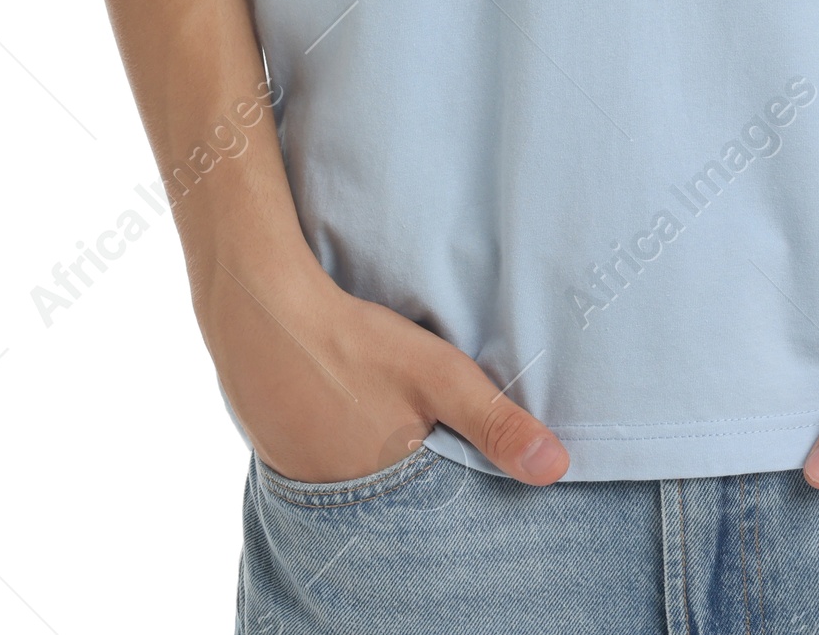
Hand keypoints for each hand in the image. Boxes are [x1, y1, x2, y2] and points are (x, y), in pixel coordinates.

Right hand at [198, 254, 569, 485]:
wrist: (261, 309)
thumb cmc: (354, 343)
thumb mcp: (439, 376)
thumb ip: (496, 424)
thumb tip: (556, 470)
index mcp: (387, 493)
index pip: (436, 508)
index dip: (452, 476)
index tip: (458, 447)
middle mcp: (340, 503)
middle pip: (396, 497)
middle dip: (415, 468)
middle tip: (416, 419)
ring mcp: (303, 482)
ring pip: (358, 480)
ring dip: (375, 457)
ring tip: (380, 410)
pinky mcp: (277, 456)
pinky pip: (322, 463)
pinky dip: (339, 441)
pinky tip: (343, 404)